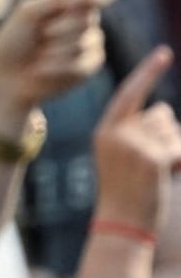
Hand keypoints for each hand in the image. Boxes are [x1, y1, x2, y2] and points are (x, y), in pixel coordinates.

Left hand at [0, 0, 115, 135]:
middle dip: (61, 26)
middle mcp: (84, 19)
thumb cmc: (13, 41)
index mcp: (70, 0)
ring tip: (39, 52)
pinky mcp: (89, 66)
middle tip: (40, 33)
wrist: (7, 77)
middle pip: (89, 16)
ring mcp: (90, 42)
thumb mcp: (29, 13)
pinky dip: (58, 66)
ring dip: (56, 49)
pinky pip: (84, 63)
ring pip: (87, 40)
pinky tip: (43, 68)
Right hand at [92, 47, 180, 234]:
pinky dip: (179, 162)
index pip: (129, 94)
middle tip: (149, 167)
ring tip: (154, 174)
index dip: (148, 72)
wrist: (121, 224)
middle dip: (167, 136)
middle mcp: (116, 132)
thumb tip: (164, 110)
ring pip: (172, 131)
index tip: (164, 53)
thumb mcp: (123, 155)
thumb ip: (138, 130)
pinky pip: (179, 147)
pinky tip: (164, 177)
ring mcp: (134, 144)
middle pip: (161, 115)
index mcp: (105, 130)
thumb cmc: (126, 191)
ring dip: (174, 150)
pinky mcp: (152, 157)